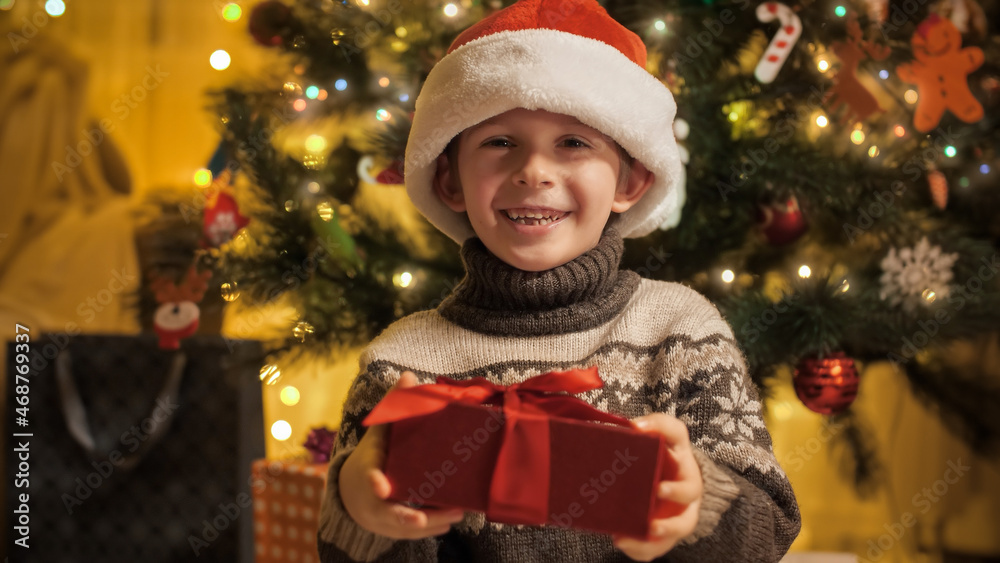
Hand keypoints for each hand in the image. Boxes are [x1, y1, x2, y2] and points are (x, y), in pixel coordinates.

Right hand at [339, 371, 465, 538]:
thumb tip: (408, 375)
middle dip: (405, 517)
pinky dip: (431, 529)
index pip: (369, 476)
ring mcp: (382, 516)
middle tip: (423, 517)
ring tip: (456, 514)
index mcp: (369, 470)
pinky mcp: (393, 529)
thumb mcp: (380, 431)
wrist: (352, 491)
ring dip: (429, 523)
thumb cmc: (374, 456)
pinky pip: (412, 533)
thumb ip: (394, 406)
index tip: (382, 487)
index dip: (374, 482)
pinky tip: (451, 521)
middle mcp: (373, 497)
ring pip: (404, 526)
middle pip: (387, 511)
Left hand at [612, 413, 702, 561]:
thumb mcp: (669, 433)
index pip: (687, 485)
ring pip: (672, 537)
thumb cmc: (666, 450)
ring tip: (630, 538)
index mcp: (687, 476)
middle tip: (651, 522)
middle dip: (670, 524)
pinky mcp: (664, 534)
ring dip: (656, 539)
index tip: (659, 490)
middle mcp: (686, 501)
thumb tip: (635, 426)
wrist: (669, 471)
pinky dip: (640, 550)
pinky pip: (655, 548)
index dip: (676, 490)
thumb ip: (658, 424)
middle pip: (686, 518)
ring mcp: (675, 518)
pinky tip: (622, 542)